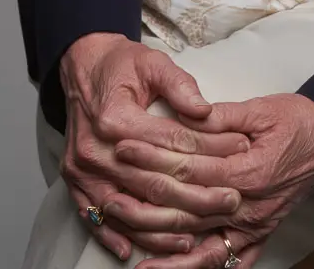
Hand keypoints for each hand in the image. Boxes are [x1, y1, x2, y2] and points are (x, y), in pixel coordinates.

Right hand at [59, 32, 249, 260]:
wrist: (82, 66)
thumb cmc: (121, 65)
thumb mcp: (152, 63)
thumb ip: (179, 85)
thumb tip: (206, 110)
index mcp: (116, 118)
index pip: (171, 142)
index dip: (209, 148)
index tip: (240, 150)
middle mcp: (96, 149)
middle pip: (153, 184)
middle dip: (196, 198)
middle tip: (232, 201)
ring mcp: (82, 170)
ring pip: (126, 211)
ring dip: (161, 228)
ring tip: (195, 236)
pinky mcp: (74, 182)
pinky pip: (94, 217)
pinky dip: (114, 236)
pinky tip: (135, 250)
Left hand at [112, 92, 313, 267]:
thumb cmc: (300, 120)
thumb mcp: (262, 108)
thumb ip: (223, 116)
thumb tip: (188, 112)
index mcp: (249, 170)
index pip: (191, 168)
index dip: (154, 157)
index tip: (124, 146)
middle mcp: (249, 206)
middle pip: (188, 210)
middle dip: (146, 201)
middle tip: (111, 193)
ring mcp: (255, 226)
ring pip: (202, 246)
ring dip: (165, 252)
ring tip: (131, 253)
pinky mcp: (261, 234)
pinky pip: (229, 262)